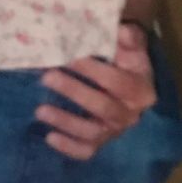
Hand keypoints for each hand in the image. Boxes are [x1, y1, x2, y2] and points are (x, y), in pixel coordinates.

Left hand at [36, 23, 156, 160]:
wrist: (128, 73)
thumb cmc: (125, 55)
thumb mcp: (132, 44)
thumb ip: (129, 37)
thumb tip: (122, 31)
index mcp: (141, 90)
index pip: (117, 82)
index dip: (93, 71)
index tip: (69, 57)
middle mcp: (132, 114)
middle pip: (103, 107)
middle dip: (73, 91)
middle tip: (47, 77)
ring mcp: (116, 130)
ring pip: (92, 132)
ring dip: (65, 122)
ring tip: (40, 111)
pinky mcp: (102, 141)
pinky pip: (87, 151)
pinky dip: (69, 147)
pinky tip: (49, 137)